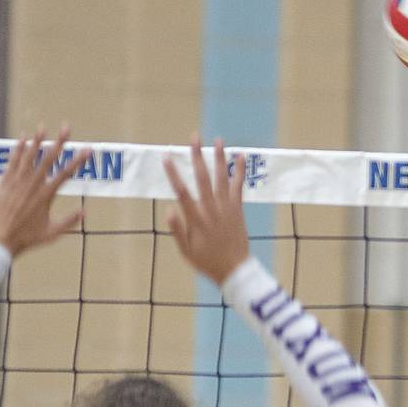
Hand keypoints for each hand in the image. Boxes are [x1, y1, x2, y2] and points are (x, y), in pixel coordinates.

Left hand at [0, 126, 90, 256]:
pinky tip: (23, 138)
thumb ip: (68, 221)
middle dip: (59, 142)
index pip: (66, 174)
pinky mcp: (4, 182)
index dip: (78, 160)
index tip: (87, 149)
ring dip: (37, 141)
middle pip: (49, 159)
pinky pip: (13, 161)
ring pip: (29, 156)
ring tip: (43, 127)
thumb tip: (85, 212)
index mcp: (46, 196)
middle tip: (67, 127)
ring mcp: (18, 182)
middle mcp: (33, 185)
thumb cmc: (26, 239)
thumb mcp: (51, 233)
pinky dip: (18, 149)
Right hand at [162, 136, 249, 284]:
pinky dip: (240, 171)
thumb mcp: (186, 251)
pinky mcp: (237, 209)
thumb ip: (176, 230)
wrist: (235, 269)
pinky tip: (241, 156)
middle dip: (197, 155)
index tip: (167, 157)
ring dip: (219, 157)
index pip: (181, 191)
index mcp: (196, 219)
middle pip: (202, 177)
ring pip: (222, 177)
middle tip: (194, 137)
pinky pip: (239, 186)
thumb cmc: (207, 261)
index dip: (173, 173)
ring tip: (217, 140)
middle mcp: (211, 209)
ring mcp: (226, 207)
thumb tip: (170, 209)